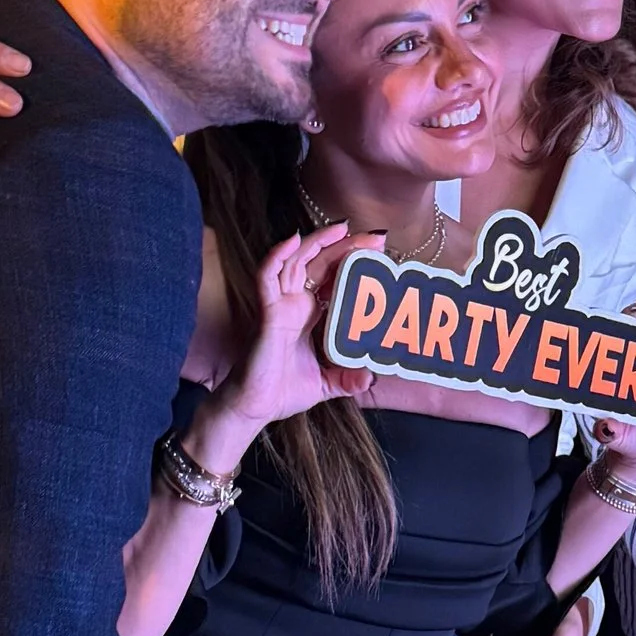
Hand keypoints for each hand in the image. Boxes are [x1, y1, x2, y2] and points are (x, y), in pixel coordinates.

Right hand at [194, 226, 364, 461]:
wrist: (254, 408)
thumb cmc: (282, 391)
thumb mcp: (327, 383)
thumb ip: (349, 378)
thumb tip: (371, 377)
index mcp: (310, 314)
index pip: (335, 277)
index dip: (354, 262)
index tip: (381, 252)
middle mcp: (296, 303)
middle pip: (321, 263)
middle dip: (347, 246)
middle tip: (376, 237)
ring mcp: (280, 304)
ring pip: (297, 261)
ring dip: (318, 241)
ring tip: (342, 228)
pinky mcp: (266, 312)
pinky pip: (267, 277)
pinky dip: (277, 256)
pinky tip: (292, 240)